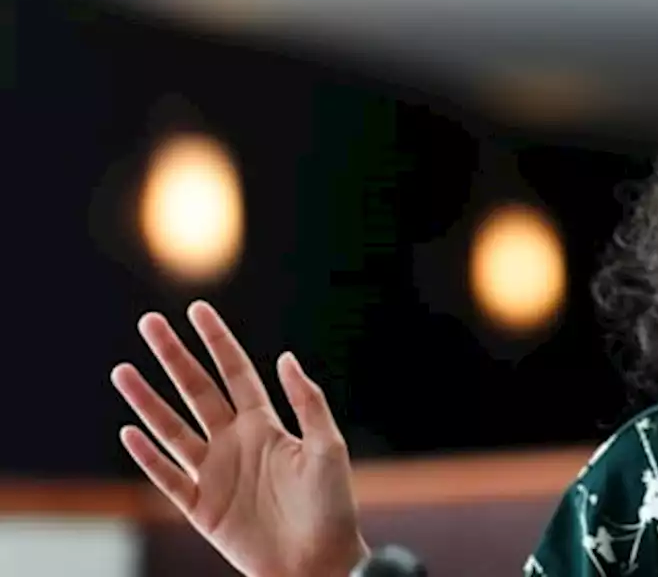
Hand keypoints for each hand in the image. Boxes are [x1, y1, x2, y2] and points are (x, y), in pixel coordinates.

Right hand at [112, 301, 367, 576]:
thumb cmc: (332, 506)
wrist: (319, 563)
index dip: (217, 341)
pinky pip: (167, 478)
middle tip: (149, 324)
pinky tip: (130, 431)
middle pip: (196, 391)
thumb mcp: (327, 447)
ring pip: (172, 429)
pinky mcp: (201, 508)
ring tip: (123, 371)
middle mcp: (235, 443)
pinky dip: (148, 456)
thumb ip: (308, 403)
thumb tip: (287, 357)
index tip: (196, 309)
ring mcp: (215, 474)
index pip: (235, 373)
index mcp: (266, 425)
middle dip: (173, 357)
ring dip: (148, 401)